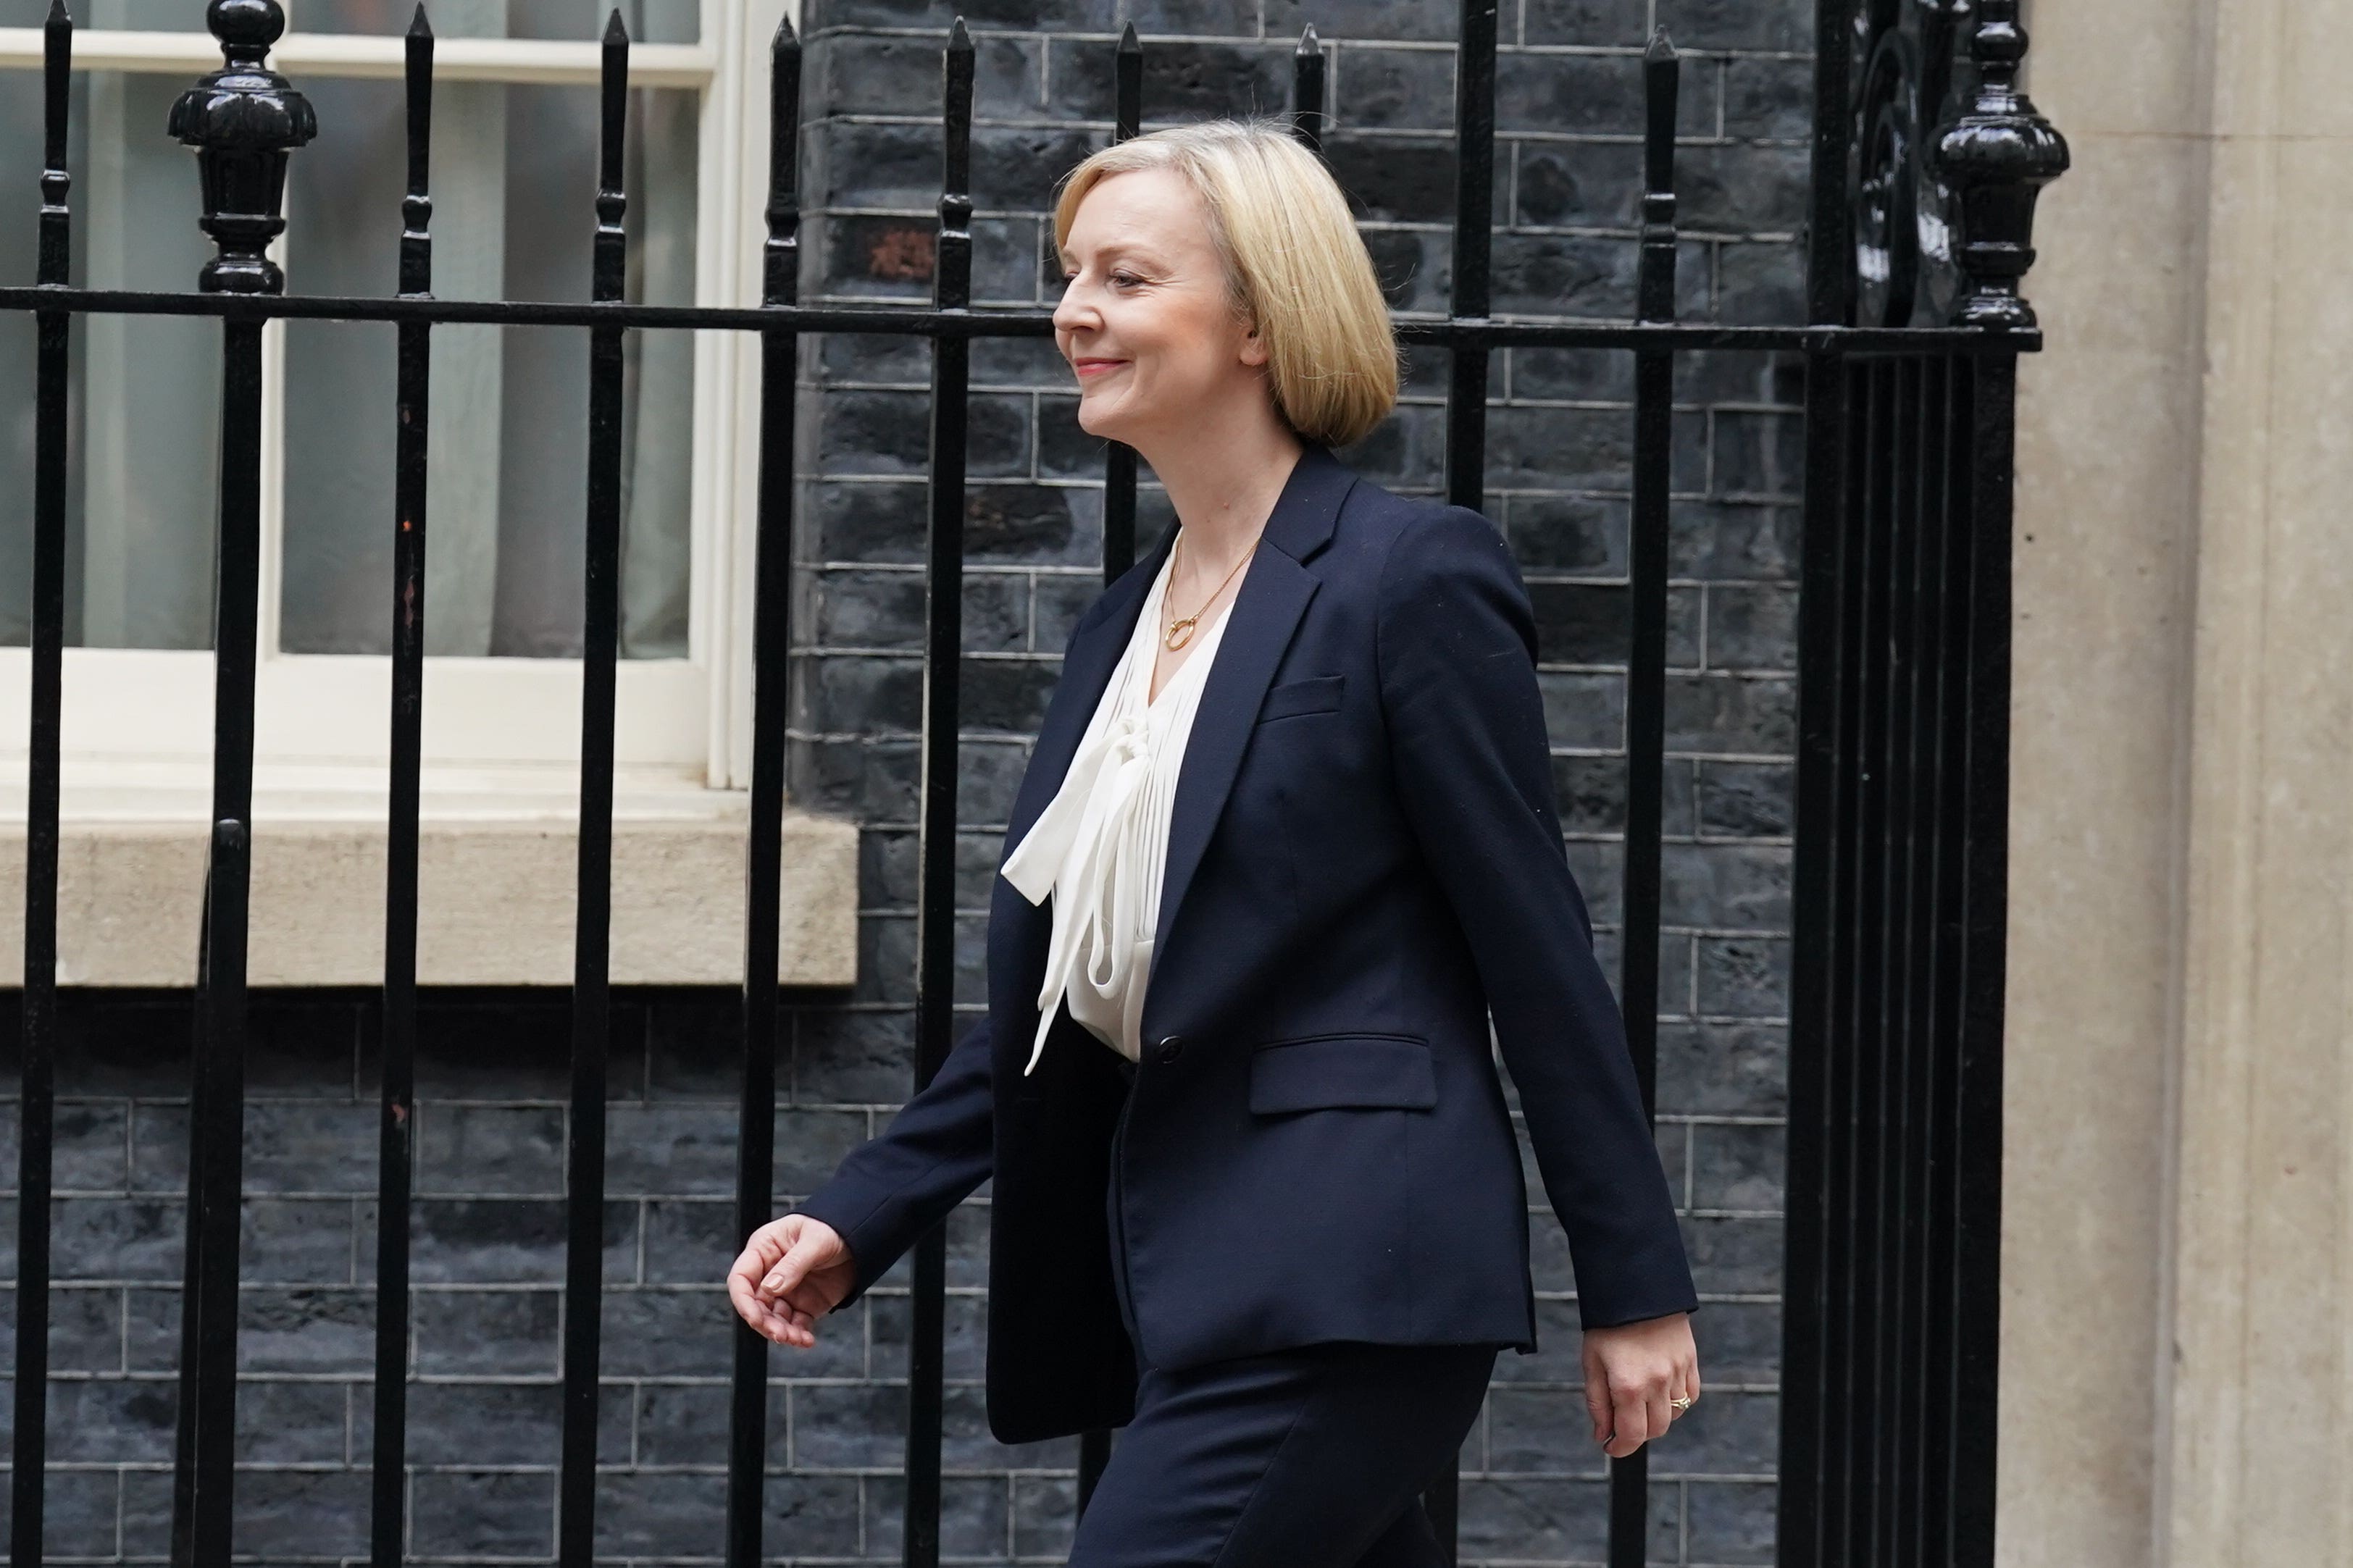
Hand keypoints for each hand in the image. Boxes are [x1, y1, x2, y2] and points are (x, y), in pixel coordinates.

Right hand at [727, 1213, 856, 1348]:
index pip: (741, 1278)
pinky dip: (799, 1335)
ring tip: (797, 1339)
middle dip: (765, 1323)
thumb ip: (793, 1264)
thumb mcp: (814, 1241)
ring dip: (782, 1332)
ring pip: (774, 1319)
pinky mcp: (804, 1304)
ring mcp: (786, 1291)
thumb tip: (771, 1288)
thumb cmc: (832, 1228)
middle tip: (780, 1334)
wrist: (860, 1236)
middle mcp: (770, 1273)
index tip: (754, 1318)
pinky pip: (796, 1325)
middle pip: (756, 1304)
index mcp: (764, 1249)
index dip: (743, 1300)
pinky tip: (807, 1340)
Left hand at [1581, 1310, 1699, 1458]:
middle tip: (1622, 1423)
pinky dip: (1677, 1402)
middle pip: (1655, 1430)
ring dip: (1657, 1417)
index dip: (1620, 1448)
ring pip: (1674, 1415)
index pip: (1632, 1435)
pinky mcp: (1691, 1361)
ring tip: (1639, 1402)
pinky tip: (1661, 1392)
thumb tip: (1603, 1435)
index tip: (1611, 1447)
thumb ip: (1597, 1403)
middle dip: (1637, 1433)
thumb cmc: (1608, 1325)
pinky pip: (1690, 1396)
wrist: (1637, 1288)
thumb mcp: (1592, 1362)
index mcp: (1628, 1385)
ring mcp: (1678, 1372)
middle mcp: (1658, 1383)